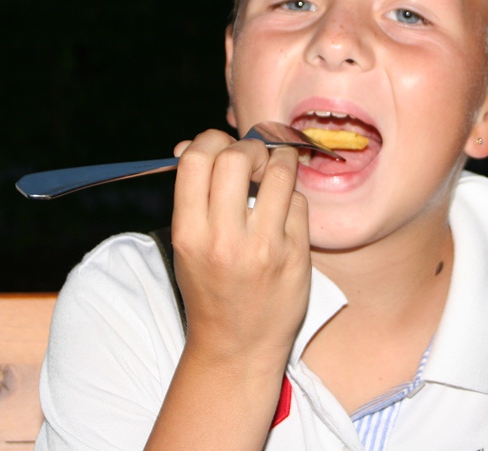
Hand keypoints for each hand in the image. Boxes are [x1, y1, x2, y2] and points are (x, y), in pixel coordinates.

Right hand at [170, 129, 310, 369]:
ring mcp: (264, 247)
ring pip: (280, 172)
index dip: (210, 140)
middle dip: (249, 147)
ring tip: (276, 168)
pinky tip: (285, 210)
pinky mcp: (296, 255)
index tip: (221, 146)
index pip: (196, 160)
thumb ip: (192, 196)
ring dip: (280, 160)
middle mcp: (225, 240)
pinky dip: (293, 197)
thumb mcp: (187, 246)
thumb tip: (192, 144)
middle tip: (254, 157)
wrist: (237, 347)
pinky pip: (299, 202)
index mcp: (189, 234)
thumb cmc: (210, 290)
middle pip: (238, 158)